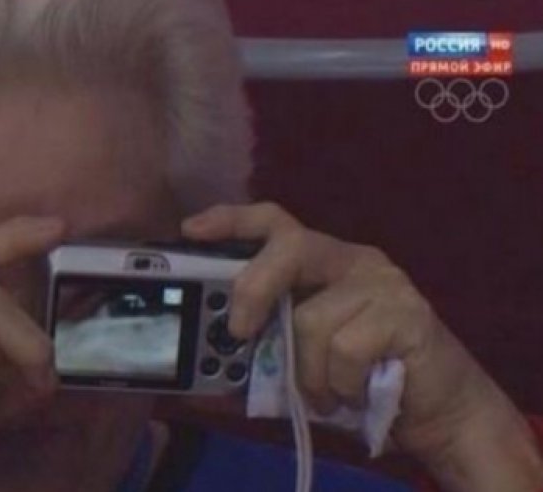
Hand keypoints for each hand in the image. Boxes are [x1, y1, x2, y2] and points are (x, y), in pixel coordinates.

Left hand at [181, 203, 541, 491]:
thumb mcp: (305, 354)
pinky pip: (344, 350)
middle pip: (291, 247)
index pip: (275, 222)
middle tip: (239, 331)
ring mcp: (384, 282)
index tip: (191, 230)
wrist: (438, 408)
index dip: (231, 220)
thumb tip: (215, 352)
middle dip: (253, 289)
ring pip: (311, 319)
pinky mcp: (408, 314)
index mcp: (324, 262)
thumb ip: (270, 341)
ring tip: (325, 393)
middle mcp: (353, 259)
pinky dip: (338, 385)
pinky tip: (354, 394)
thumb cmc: (362, 376)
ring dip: (307, 374)